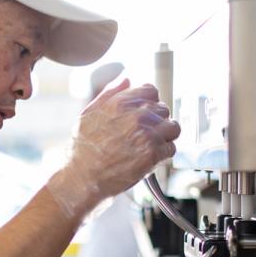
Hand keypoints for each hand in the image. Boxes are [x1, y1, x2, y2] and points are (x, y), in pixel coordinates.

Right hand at [47, 79, 180, 217]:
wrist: (83, 177)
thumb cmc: (83, 149)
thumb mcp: (89, 114)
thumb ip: (110, 94)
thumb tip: (127, 79)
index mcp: (120, 103)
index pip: (151, 91)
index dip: (149, 102)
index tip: (144, 113)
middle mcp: (136, 116)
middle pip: (164, 109)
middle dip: (156, 121)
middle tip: (144, 134)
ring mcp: (147, 135)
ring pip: (173, 127)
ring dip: (165, 136)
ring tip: (150, 144)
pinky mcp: (152, 154)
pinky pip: (171, 148)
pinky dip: (163, 154)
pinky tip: (149, 157)